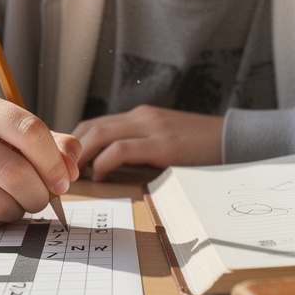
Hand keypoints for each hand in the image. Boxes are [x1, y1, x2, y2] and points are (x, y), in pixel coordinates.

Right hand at [0, 92, 80, 230]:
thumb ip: (51, 144)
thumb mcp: (10, 131)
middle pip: (15, 173)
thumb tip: (71, 169)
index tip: (62, 180)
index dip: (54, 162)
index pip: (30, 131)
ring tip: (12, 202)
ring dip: (17, 211)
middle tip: (39, 198)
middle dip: (38, 194)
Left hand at [72, 105, 223, 180]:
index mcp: (140, 117)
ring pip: (100, 134)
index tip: (61, 165)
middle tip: (57, 173)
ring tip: (71, 176)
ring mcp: (152, 128)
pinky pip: (122, 149)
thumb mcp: (166, 142)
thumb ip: (141, 149)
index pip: (94, 124)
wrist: (236, 140)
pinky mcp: (162, 144)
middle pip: (90, 127)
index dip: (73, 144)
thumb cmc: (201, 149)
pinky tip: (100, 176)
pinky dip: (104, 163)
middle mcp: (141, 117)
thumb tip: (109, 172)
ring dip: (80, 156)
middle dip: (69, 150)